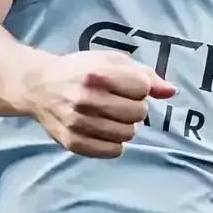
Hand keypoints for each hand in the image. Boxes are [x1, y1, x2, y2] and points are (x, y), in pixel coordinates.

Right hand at [25, 50, 176, 157]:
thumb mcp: (112, 61)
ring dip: (126, 126)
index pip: (142, 88)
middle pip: (138, 113)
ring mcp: (77, 122)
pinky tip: (106, 130)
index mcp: (97, 73)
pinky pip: (113, 151)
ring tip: (111, 116)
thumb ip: (145, 74)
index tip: (126, 85)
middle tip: (119, 102)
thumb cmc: (82, 70)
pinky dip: (115, 143)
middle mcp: (86, 98)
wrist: (40, 85)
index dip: (139, 87)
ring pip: (128, 134)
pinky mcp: (72, 142)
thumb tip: (172, 91)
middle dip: (135, 107)